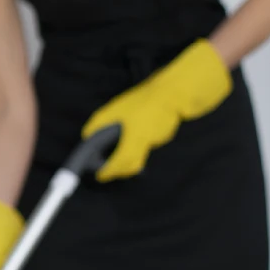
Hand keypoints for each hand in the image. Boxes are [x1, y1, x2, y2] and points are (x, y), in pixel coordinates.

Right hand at [82, 38, 230, 180]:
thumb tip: (101, 177)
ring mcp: (127, 123)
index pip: (88, 145)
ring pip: (122, 148)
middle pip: (104, 149)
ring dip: (132, 155)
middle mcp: (111, 122)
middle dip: (116, 160)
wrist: (181, 92)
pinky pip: (136, 143)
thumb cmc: (153, 113)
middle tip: (132, 165)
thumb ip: (119, 160)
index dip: (93, 159)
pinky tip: (151, 146)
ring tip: (144, 155)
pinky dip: (142, 148)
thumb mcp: (135, 139)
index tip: (106, 171)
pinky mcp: (142, 124)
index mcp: (102, 122)